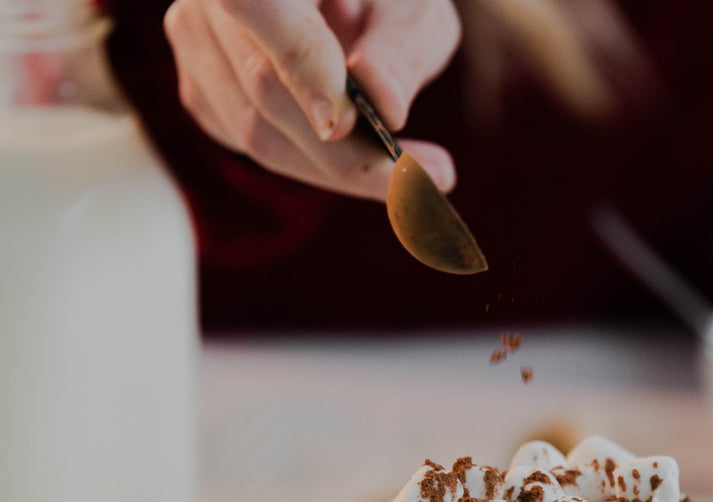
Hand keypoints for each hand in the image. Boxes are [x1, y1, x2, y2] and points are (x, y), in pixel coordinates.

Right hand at [164, 0, 459, 198]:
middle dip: (346, 153)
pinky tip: (363, 159)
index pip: (259, 6)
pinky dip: (314, 165)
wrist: (346, 4)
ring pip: (256, 134)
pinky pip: (252, 147)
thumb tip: (387, 106)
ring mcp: (195, 42)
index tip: (345, 126)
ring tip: (412, 179)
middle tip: (425, 180)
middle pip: (264, 90)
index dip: (302, 70)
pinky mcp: (202, 89)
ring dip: (337, 170)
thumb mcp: (412, 9)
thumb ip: (402, 49)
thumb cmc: (381, 0)